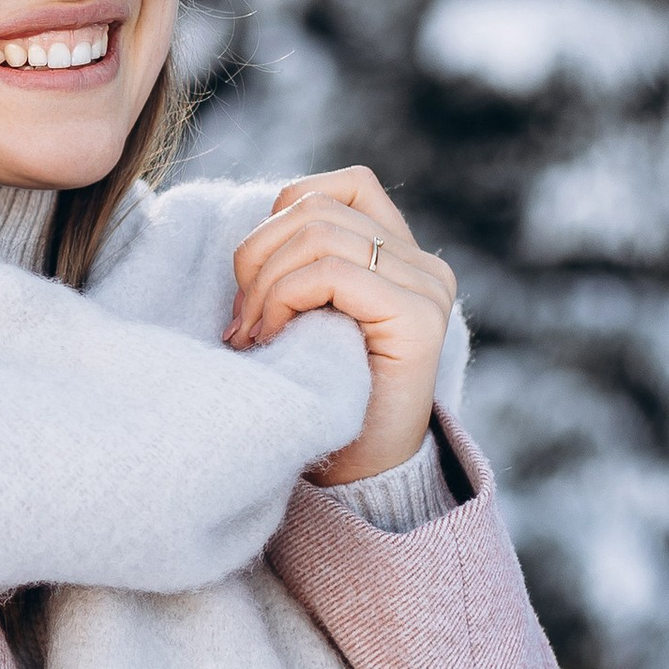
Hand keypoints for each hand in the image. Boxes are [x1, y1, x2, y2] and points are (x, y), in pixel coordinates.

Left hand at [224, 166, 458, 484]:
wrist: (361, 481)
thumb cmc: (323, 399)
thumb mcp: (305, 317)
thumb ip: (298, 266)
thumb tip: (249, 237)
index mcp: (401, 255)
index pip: (339, 187)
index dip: (280, 218)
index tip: (254, 285)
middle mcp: (424, 265)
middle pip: (317, 206)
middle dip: (258, 255)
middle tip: (241, 321)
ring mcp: (427, 288)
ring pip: (319, 232)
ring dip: (265, 282)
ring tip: (252, 334)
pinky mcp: (419, 318)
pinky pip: (332, 272)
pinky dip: (283, 298)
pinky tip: (271, 338)